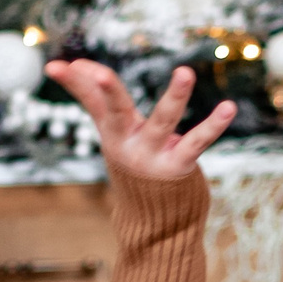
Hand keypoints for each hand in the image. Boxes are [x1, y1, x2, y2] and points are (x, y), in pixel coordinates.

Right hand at [46, 58, 234, 183]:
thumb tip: (75, 64)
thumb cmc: (135, 160)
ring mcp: (153, 156)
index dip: (75, 82)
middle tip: (99, 73)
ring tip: (185, 72)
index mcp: (112, 132)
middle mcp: (128, 143)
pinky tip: (229, 107)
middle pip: (115, 111)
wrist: (156, 217)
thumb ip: (96, 99)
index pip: (91, 101)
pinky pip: (197, 142)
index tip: (54, 66)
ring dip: (174, 97)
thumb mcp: (113, 131)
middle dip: (107, 91)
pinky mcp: (179, 166)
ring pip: (163, 121)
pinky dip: (214, 125)